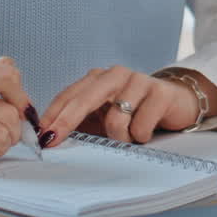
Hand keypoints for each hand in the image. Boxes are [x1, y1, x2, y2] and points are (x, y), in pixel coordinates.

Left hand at [38, 66, 199, 147]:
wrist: (176, 102)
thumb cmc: (134, 112)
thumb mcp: (104, 116)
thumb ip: (80, 122)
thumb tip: (50, 138)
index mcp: (97, 78)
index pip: (69, 95)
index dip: (53, 116)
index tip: (41, 136)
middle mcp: (115, 75)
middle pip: (84, 99)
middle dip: (66, 122)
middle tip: (54, 141)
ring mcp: (138, 81)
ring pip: (115, 119)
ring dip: (120, 138)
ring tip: (129, 138)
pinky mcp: (160, 92)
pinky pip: (140, 126)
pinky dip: (140, 136)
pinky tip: (146, 132)